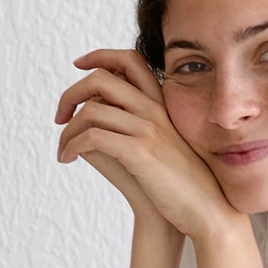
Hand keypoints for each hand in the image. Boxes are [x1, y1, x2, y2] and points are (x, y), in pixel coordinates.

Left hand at [54, 49, 240, 242]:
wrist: (207, 211)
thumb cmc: (182, 186)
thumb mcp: (161, 148)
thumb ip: (133, 128)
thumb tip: (94, 122)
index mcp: (162, 105)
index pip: (128, 60)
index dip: (99, 56)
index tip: (78, 67)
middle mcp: (154, 110)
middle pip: (100, 79)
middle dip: (70, 94)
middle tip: (59, 117)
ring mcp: (148, 130)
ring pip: (91, 110)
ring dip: (67, 129)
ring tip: (63, 149)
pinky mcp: (140, 153)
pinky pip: (92, 137)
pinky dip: (72, 146)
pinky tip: (68, 159)